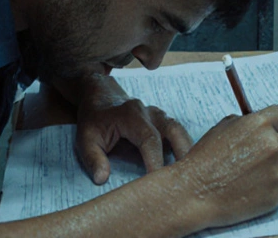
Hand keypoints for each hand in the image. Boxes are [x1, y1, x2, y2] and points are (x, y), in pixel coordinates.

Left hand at [75, 80, 193, 184]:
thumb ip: (93, 158)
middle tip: (186, 178)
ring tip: (192, 173)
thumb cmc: (94, 120)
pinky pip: (178, 132)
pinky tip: (187, 165)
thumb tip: (102, 179)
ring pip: (179, 129)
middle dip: (182, 154)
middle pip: (173, 131)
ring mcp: (158, 115)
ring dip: (187, 150)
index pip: (150, 139)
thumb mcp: (85, 138)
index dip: (156, 161)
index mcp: (131, 115)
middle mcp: (149, 113)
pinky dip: (184, 147)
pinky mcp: (163, 121)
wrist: (101, 96)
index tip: (158, 182)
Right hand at [169, 104, 277, 228]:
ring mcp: (277, 173)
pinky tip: (247, 188)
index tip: (276, 128)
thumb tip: (264, 125)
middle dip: (274, 147)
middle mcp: (274, 146)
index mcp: (260, 125)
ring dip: (272, 168)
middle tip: (255, 156)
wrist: (196, 193)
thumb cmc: (205, 159)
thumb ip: (248, 123)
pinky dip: (267, 187)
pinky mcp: (277, 195)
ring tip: (246, 175)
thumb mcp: (223, 128)